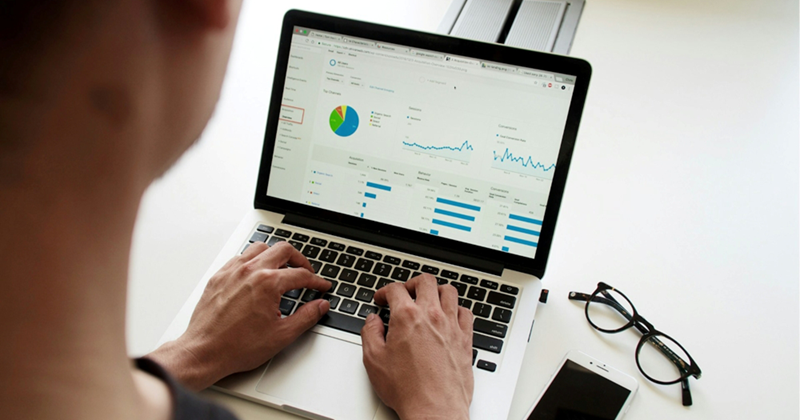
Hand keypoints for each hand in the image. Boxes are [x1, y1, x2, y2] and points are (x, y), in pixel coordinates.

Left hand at [147, 241, 331, 390]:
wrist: (205, 352)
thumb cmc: (237, 346)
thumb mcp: (281, 335)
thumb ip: (306, 317)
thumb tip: (320, 306)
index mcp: (268, 283)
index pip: (301, 274)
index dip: (316, 281)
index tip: (321, 286)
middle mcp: (250, 271)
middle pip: (283, 250)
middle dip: (300, 260)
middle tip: (306, 272)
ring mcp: (232, 271)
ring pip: (260, 248)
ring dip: (275, 255)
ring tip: (282, 268)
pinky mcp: (218, 276)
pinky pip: (239, 257)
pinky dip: (253, 261)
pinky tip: (256, 273)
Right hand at [361, 274, 473, 419]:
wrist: (434, 409)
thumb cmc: (407, 389)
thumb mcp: (374, 360)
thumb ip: (370, 334)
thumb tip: (373, 321)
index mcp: (407, 317)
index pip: (396, 289)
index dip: (384, 291)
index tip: (382, 299)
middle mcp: (432, 316)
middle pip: (426, 281)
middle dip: (412, 283)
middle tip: (405, 293)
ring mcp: (451, 326)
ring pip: (449, 291)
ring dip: (437, 291)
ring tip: (429, 299)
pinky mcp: (465, 339)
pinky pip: (466, 312)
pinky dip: (457, 309)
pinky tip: (450, 316)